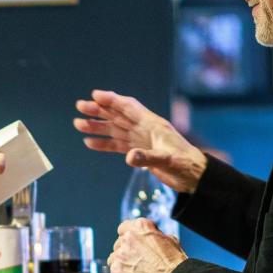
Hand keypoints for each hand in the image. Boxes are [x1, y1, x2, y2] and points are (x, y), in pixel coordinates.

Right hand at [73, 89, 207, 192]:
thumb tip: (129, 156)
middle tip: (80, 107)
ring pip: (115, 130)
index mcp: (153, 124)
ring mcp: (141, 140)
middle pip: (118, 115)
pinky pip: (117, 145)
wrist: (194, 177)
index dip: (112, 100)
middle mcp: (144, 129)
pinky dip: (104, 143)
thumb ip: (148, 158)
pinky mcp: (139, 152)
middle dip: (99, 110)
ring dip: (97, 126)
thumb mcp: (168, 161)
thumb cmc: (186, 164)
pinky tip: (89, 142)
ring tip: (78, 124)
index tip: (95, 95)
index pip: (129, 107)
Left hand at [108, 218, 187, 272]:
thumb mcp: (170, 240)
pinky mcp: (116, 272)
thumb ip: (154, 236)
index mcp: (140, 227)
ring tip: (137, 272)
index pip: (125, 228)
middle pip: (119, 244)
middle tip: (138, 261)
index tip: (133, 243)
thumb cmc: (175, 265)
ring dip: (122, 263)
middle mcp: (127, 239)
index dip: (130, 237)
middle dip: (126, 251)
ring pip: (114, 258)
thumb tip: (151, 237)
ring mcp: (120, 256)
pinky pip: (115, 272)